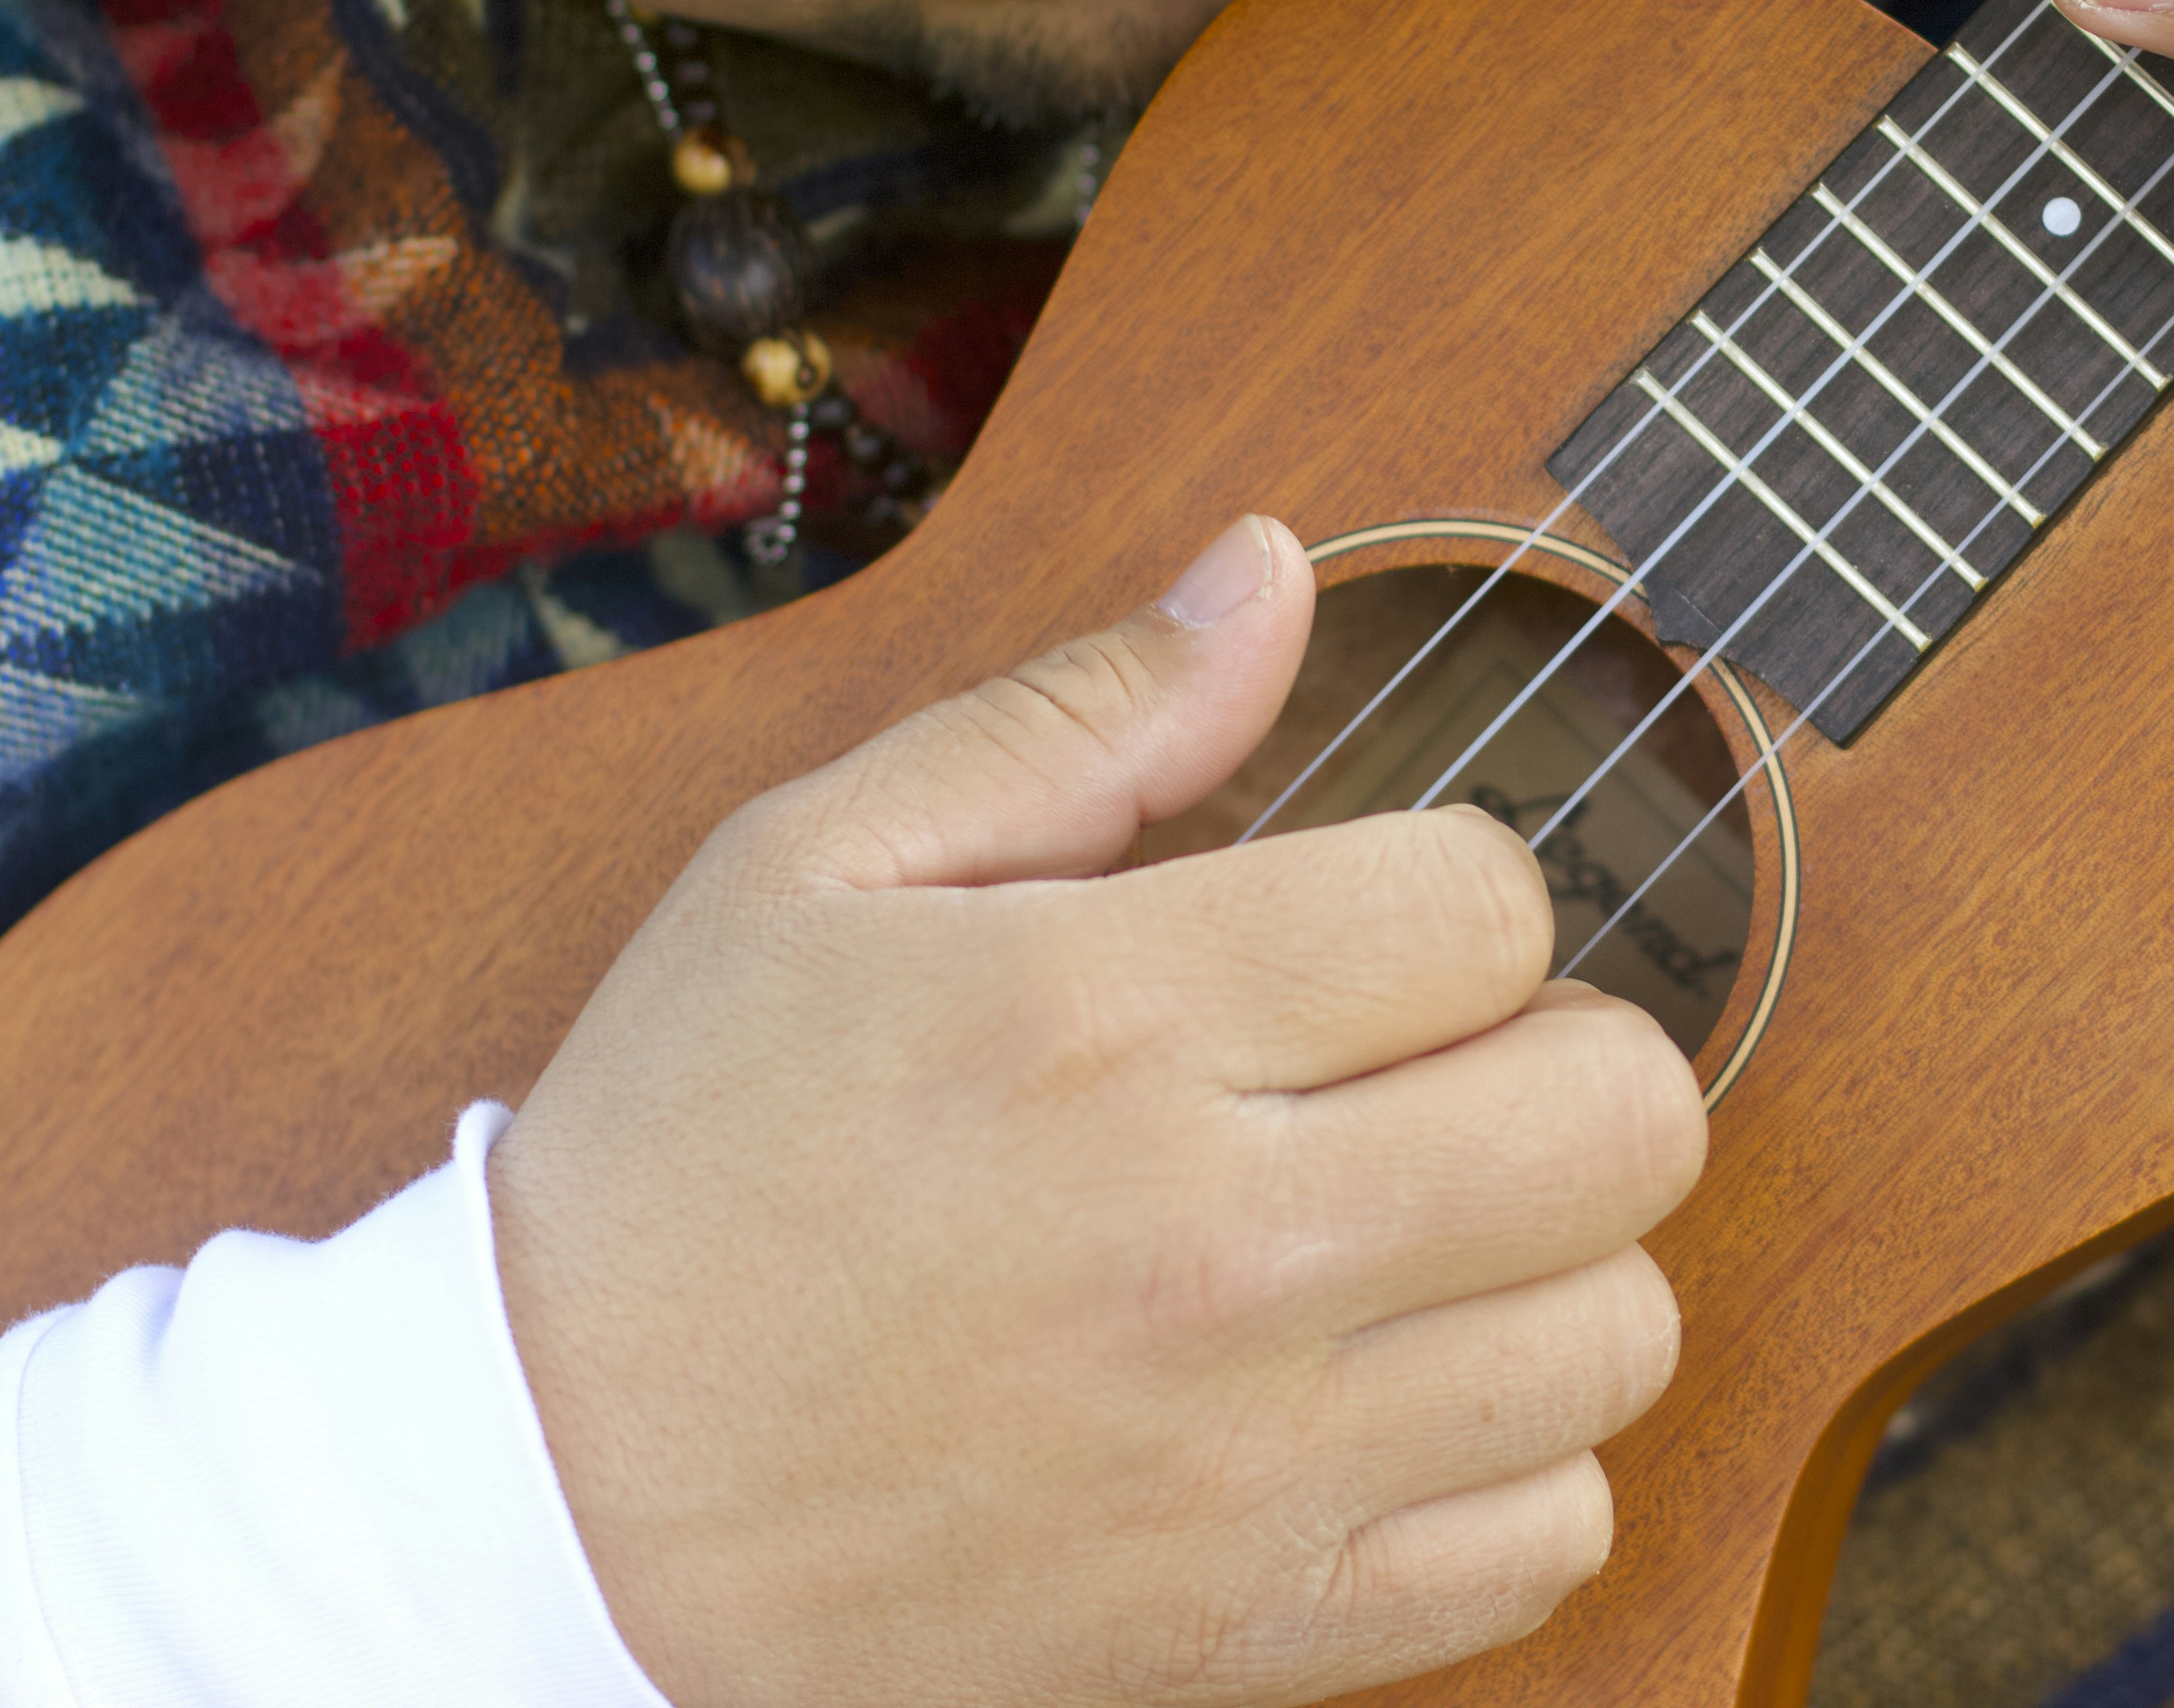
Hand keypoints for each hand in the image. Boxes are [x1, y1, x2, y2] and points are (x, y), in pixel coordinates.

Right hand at [489, 516, 1706, 1707]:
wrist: (550, 1504)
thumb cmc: (684, 1165)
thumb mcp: (817, 869)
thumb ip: (1082, 713)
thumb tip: (1273, 570)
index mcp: (1111, 1021)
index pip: (1492, 905)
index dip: (1452, 895)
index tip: (1367, 937)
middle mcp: (1219, 1245)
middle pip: (1623, 1112)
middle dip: (1558, 1055)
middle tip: (1434, 1075)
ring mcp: (1258, 1461)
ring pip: (1621, 1327)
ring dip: (1552, 1259)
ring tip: (1417, 1239)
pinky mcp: (1261, 1628)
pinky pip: (1554, 1537)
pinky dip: (1515, 1466)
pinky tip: (1394, 1401)